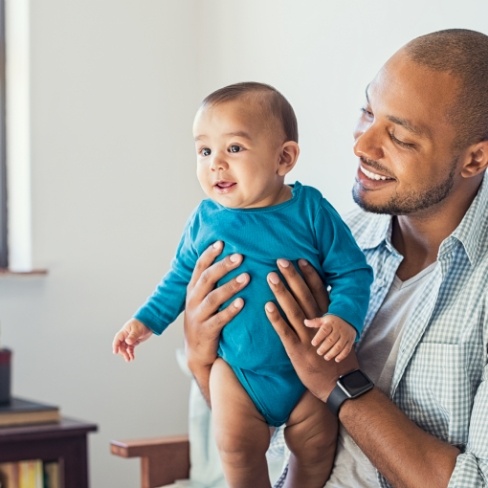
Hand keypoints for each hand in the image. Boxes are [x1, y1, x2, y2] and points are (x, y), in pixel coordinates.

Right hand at [112, 318, 152, 361]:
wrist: (149, 322)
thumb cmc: (142, 323)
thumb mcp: (137, 330)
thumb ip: (133, 336)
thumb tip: (128, 342)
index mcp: (124, 332)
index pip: (117, 339)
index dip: (115, 346)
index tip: (115, 352)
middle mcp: (126, 336)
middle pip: (121, 345)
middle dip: (123, 352)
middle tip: (127, 358)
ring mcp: (130, 339)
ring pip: (125, 348)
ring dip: (126, 354)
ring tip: (129, 360)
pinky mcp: (134, 341)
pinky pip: (130, 348)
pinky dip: (131, 353)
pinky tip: (132, 357)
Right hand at [184, 241, 249, 375]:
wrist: (196, 353)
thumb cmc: (205, 319)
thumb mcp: (203, 299)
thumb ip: (212, 282)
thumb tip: (231, 257)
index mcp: (193, 289)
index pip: (199, 267)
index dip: (209, 254)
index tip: (222, 242)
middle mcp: (193, 300)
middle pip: (207, 279)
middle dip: (223, 266)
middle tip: (240, 257)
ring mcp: (198, 316)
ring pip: (213, 298)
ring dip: (230, 286)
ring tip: (246, 277)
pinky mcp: (206, 332)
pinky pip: (219, 319)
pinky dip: (230, 310)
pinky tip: (242, 303)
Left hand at [265, 259, 358, 402]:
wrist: (338, 385)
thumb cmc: (336, 358)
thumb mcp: (337, 335)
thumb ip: (327, 317)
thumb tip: (320, 300)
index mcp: (328, 320)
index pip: (319, 292)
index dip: (310, 275)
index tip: (301, 259)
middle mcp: (318, 325)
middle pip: (304, 296)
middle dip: (293, 277)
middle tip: (281, 260)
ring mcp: (307, 337)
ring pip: (293, 310)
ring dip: (282, 292)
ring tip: (271, 276)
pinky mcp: (296, 351)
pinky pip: (284, 332)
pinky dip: (276, 318)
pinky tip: (267, 306)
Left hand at [306, 315, 356, 361]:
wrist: (348, 319)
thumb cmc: (332, 321)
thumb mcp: (324, 319)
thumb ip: (315, 322)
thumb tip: (305, 322)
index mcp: (331, 323)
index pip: (324, 330)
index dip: (318, 337)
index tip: (313, 343)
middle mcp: (339, 329)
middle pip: (331, 340)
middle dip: (324, 347)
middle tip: (319, 352)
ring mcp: (345, 335)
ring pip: (339, 346)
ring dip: (332, 353)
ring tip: (326, 357)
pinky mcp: (350, 341)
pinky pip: (347, 349)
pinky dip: (342, 355)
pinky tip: (336, 359)